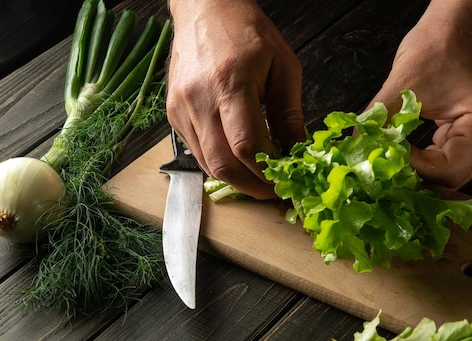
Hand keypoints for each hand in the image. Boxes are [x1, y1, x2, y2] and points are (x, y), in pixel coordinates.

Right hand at [166, 0, 304, 198]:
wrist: (205, 9)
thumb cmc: (247, 32)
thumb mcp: (283, 67)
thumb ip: (290, 114)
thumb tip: (298, 152)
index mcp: (230, 83)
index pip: (246, 146)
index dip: (267, 171)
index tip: (285, 178)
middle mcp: (198, 100)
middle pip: (222, 164)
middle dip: (251, 186)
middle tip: (273, 191)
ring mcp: (181, 109)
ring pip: (207, 164)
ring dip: (235, 179)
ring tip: (258, 179)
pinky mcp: (173, 114)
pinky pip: (196, 153)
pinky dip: (219, 165)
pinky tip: (237, 161)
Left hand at [367, 0, 471, 188]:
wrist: (459, 26)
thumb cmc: (441, 43)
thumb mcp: (404, 83)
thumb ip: (379, 119)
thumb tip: (356, 147)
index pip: (449, 170)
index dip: (414, 169)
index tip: (386, 157)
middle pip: (449, 178)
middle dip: (413, 175)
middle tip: (381, 169)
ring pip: (446, 175)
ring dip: (416, 171)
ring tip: (388, 163)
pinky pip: (446, 162)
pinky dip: (422, 162)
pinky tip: (402, 155)